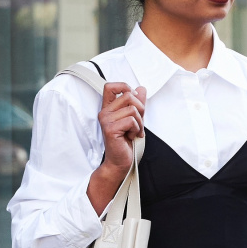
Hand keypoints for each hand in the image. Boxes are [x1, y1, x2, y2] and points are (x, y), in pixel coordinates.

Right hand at [88, 82, 145, 212]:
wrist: (120, 161)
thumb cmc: (126, 142)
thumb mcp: (135, 119)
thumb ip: (137, 103)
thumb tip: (141, 88)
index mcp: (108, 108)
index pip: (110, 86)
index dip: (124, 86)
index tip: (133, 98)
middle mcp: (104, 112)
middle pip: (128, 95)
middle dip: (140, 109)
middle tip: (138, 123)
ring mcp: (106, 120)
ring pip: (132, 109)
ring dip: (139, 122)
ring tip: (134, 131)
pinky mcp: (110, 129)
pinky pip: (131, 120)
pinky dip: (137, 129)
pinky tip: (132, 136)